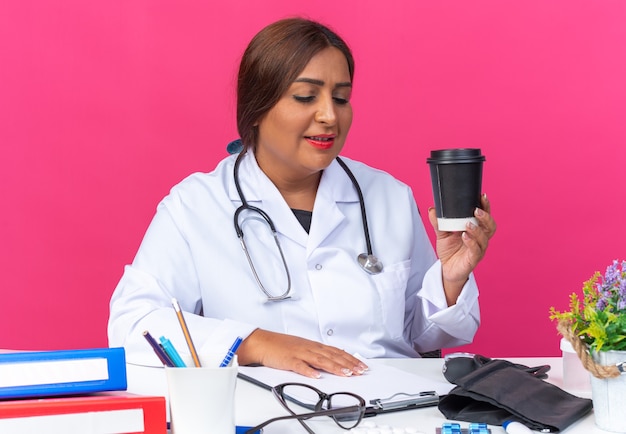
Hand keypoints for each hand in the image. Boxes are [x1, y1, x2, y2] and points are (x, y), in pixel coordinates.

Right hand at [236, 329, 367, 377]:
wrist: (263, 342)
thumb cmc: (282, 346)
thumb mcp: (303, 347)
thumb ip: (317, 353)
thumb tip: (333, 359)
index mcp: (314, 345)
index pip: (336, 351)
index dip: (350, 359)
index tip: (361, 366)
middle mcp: (309, 348)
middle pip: (332, 355)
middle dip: (348, 363)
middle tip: (360, 371)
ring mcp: (299, 353)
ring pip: (320, 360)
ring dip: (334, 366)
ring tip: (346, 373)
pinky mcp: (288, 360)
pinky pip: (299, 366)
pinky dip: (308, 371)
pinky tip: (316, 376)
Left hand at [428, 193, 495, 304]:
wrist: (447, 270)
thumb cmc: (449, 250)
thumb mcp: (442, 234)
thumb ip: (438, 222)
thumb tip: (432, 209)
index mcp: (476, 230)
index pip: (485, 217)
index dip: (486, 206)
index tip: (482, 196)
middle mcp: (480, 239)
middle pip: (490, 227)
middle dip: (486, 217)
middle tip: (476, 210)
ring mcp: (478, 250)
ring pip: (484, 238)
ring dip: (477, 229)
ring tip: (468, 224)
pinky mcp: (473, 260)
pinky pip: (475, 250)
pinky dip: (471, 242)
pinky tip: (464, 236)